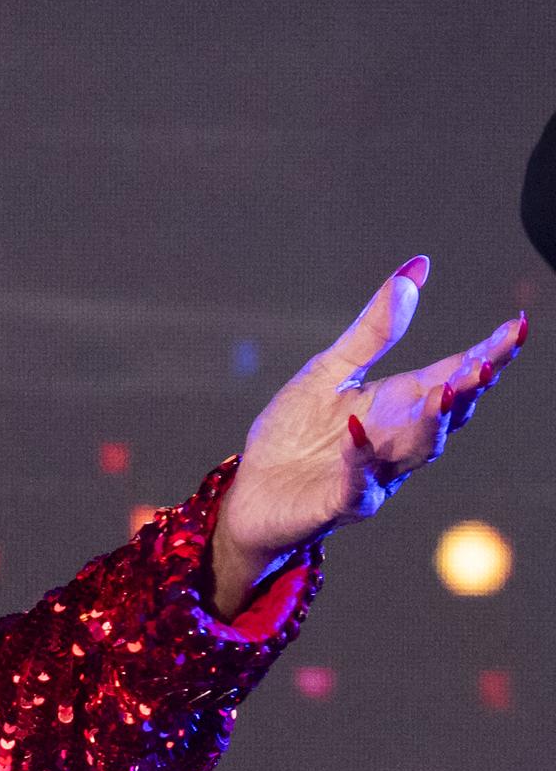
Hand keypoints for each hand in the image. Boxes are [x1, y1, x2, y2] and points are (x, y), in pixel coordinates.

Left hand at [211, 256, 523, 613]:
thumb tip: (417, 267)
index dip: (488, 355)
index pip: (455, 375)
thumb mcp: (331, 369)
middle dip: (469, 390)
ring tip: (444, 392)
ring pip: (417, 450)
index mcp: (400, 405)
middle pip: (448, 414)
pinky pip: (356, 482)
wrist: (253, 494)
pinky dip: (359, 459)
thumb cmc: (296, 432)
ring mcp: (376, 474)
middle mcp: (399, 440)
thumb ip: (375, 327)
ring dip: (432, 422)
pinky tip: (357, 431)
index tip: (517, 327)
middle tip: (487, 364)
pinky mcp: (340, 502)